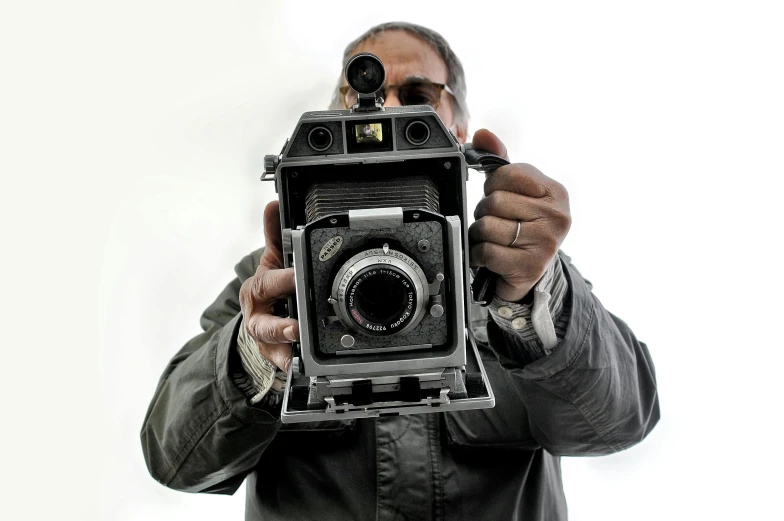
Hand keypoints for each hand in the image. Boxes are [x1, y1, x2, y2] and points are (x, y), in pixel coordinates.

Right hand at [238, 201, 298, 370]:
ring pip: (271, 347)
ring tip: (298, 352)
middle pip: (263, 324)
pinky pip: (281, 364)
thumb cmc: (269, 290)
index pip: (268, 284)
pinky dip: (289, 366)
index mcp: (257, 290)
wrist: (259, 320)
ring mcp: (265, 340)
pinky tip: (299, 367)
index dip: (282, 280)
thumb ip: (274, 235)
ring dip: (285, 349)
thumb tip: (272, 205)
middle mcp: (257, 317)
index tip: (296, 277)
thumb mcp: (272, 262)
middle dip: (279, 326)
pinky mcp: (274, 357)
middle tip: (295, 327)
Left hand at [468, 129, 570, 301]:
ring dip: (480, 235)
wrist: (531, 273)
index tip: (499, 196)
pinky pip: (487, 252)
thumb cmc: (523, 227)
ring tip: (493, 239)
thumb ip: (500, 161)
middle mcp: (557, 216)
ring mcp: (545, 242)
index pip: (507, 174)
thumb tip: (482, 134)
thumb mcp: (517, 193)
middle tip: (496, 222)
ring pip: (487, 226)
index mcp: (555, 192)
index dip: (493, 185)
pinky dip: (480, 255)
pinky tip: (490, 256)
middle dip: (484, 212)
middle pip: (494, 201)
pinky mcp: (530, 266)